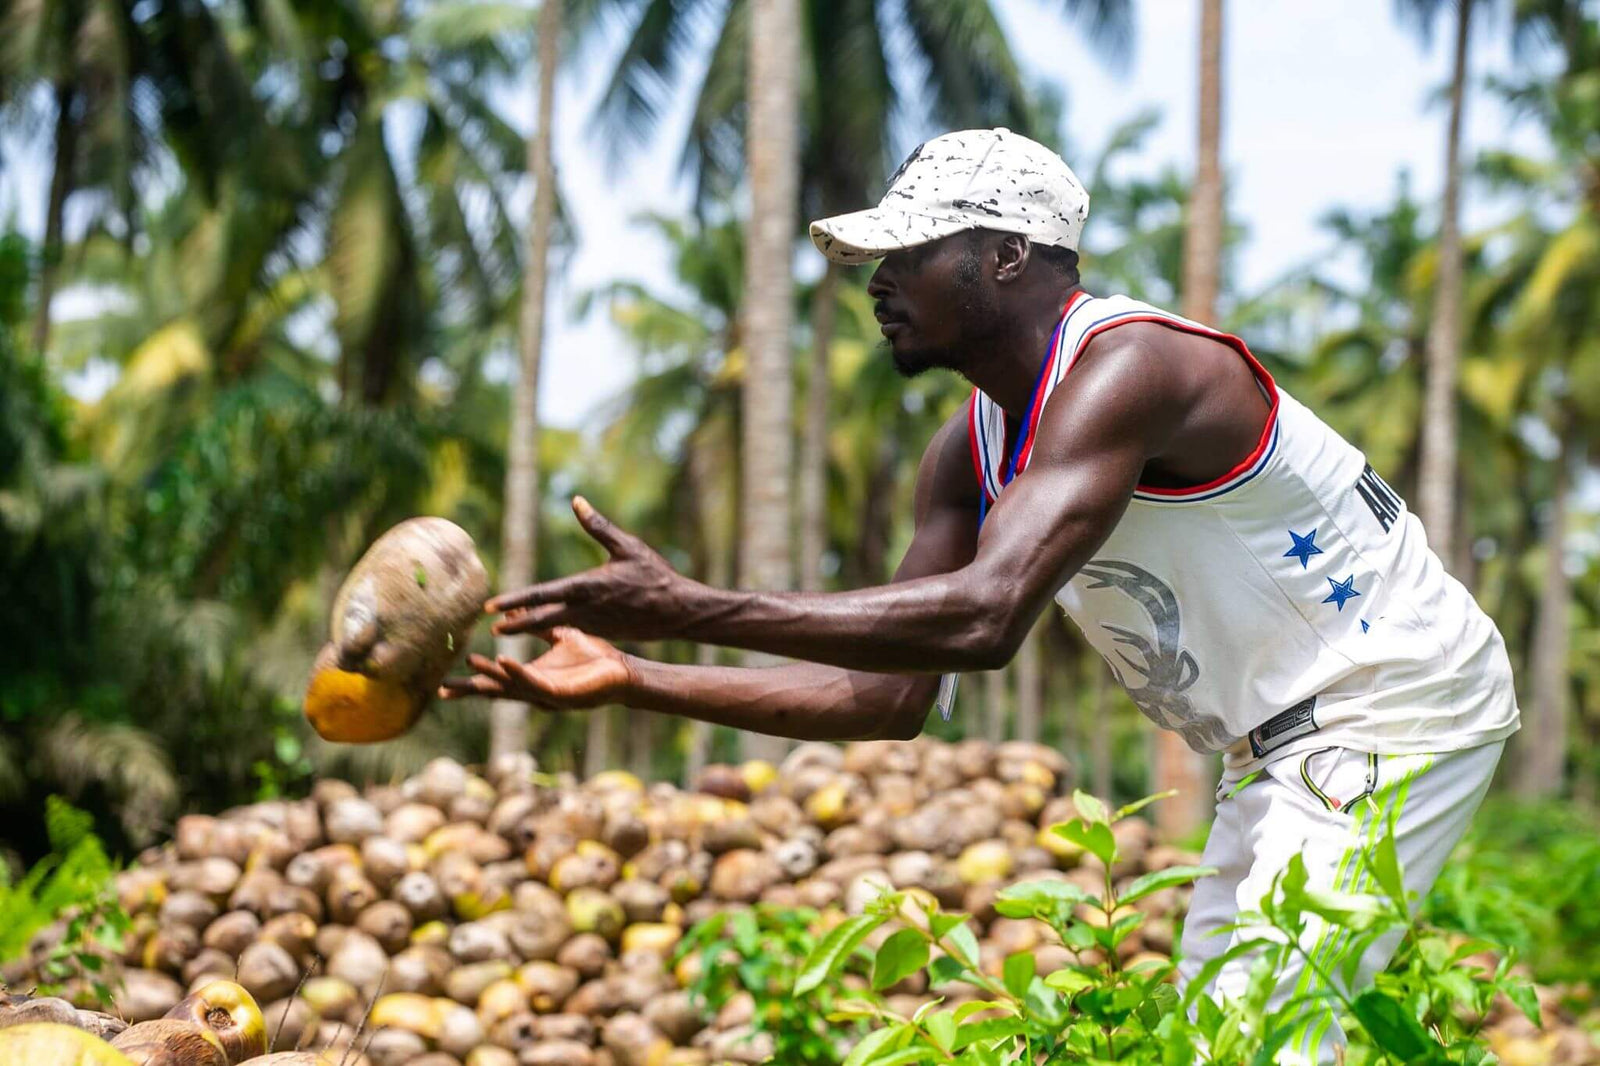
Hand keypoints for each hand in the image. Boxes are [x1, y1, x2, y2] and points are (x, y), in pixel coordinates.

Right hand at [438, 627, 632, 708]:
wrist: (624, 671)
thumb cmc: (595, 658)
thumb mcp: (561, 637)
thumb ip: (537, 627)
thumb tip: (514, 610)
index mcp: (532, 678)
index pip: (495, 681)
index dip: (472, 680)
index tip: (443, 684)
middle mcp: (534, 689)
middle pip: (495, 691)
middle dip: (470, 690)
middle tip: (442, 690)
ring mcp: (547, 694)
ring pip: (511, 686)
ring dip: (490, 675)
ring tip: (470, 662)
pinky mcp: (561, 694)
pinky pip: (534, 682)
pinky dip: (517, 673)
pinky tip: (503, 662)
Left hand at [487, 497, 691, 640]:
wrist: (679, 611)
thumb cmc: (655, 575)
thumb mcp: (627, 546)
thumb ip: (598, 526)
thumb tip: (577, 501)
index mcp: (585, 586)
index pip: (541, 595)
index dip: (514, 601)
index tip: (492, 607)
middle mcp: (584, 609)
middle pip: (540, 619)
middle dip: (515, 624)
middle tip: (491, 628)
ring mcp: (594, 624)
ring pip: (556, 626)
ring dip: (533, 628)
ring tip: (512, 629)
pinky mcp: (605, 632)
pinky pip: (575, 630)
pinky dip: (558, 630)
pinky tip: (549, 629)